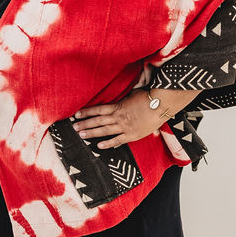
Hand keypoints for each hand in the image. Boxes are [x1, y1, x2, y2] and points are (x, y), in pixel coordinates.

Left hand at [73, 88, 199, 149]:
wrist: (160, 105)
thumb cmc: (148, 97)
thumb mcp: (133, 93)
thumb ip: (124, 95)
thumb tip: (118, 90)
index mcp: (118, 106)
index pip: (98, 109)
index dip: (86, 112)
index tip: (76, 114)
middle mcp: (118, 117)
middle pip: (98, 121)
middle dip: (85, 124)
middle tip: (74, 127)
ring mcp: (124, 127)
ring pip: (104, 131)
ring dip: (92, 133)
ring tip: (82, 135)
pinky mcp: (132, 135)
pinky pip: (117, 140)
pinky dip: (108, 143)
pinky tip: (99, 146)